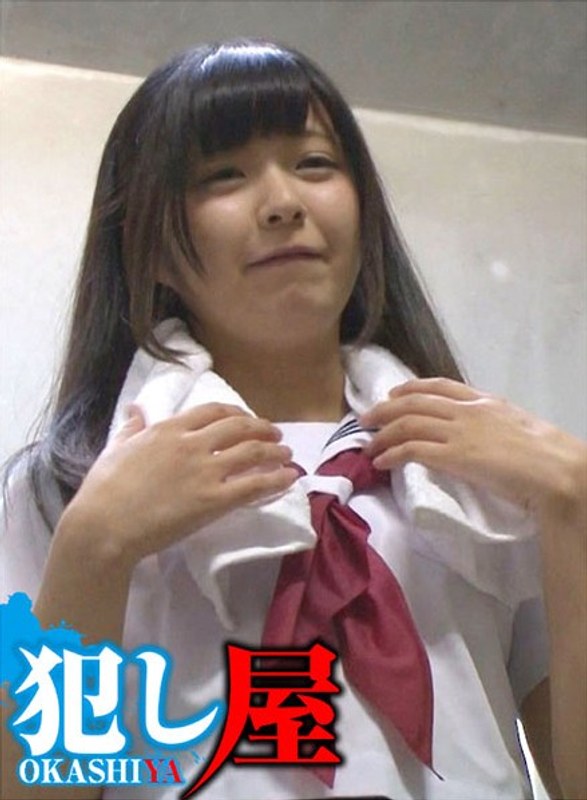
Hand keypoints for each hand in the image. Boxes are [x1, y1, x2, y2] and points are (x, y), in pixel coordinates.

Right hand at [60, 403, 297, 565]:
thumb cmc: (104, 488)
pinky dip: (275, 479)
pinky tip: (288, 478)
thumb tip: (135, 408)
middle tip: (276, 435)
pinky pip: (253, 485)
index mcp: (168, 429)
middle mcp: (191, 444)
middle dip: (262, 429)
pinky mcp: (213, 500)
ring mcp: (204, 471)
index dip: (236, 413)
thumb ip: (131, 427)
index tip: (247, 419)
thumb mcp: (116, 448)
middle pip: (238, 427)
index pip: (212, 411)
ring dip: (275, 452)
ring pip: (252, 452)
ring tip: (288, 455)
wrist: (104, 524)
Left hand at [360, 377, 586, 516]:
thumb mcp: (515, 424)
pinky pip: (413, 451)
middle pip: (415, 403)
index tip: (393, 394)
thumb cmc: (545, 453)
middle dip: (385, 409)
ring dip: (382, 434)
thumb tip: (476, 433)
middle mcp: (467, 411)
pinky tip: (380, 462)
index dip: (411, 388)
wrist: (556, 469)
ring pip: (409, 424)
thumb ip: (490, 423)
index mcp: (484, 401)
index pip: (439, 385)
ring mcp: (460, 433)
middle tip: (366, 419)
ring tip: (367, 445)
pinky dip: (392, 454)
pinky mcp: (455, 457)